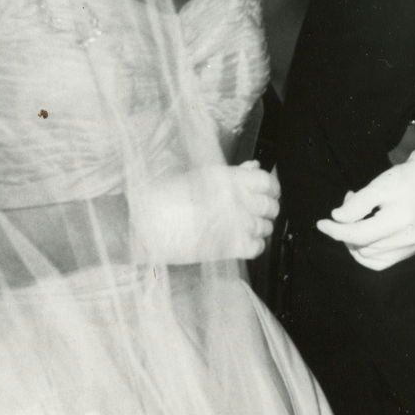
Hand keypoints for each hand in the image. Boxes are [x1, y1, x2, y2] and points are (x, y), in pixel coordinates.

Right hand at [141, 160, 279, 264]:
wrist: (142, 225)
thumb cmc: (162, 197)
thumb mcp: (198, 177)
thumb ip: (232, 173)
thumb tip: (253, 167)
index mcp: (228, 177)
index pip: (267, 181)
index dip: (270, 188)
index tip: (267, 192)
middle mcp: (236, 199)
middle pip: (271, 206)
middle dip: (265, 210)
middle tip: (254, 212)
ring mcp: (236, 223)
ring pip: (266, 227)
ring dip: (259, 228)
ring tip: (243, 228)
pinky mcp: (230, 246)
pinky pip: (257, 248)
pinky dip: (253, 246)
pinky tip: (241, 242)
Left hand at [317, 147, 414, 271]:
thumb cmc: (404, 179)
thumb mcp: (379, 185)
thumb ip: (358, 204)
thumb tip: (336, 220)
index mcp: (399, 220)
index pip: (358, 235)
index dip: (336, 231)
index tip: (321, 223)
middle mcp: (407, 239)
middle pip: (362, 246)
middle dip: (346, 229)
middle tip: (350, 203)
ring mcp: (410, 248)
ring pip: (368, 256)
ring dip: (355, 240)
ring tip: (360, 216)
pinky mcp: (410, 251)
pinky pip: (380, 263)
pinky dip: (365, 253)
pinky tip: (363, 237)